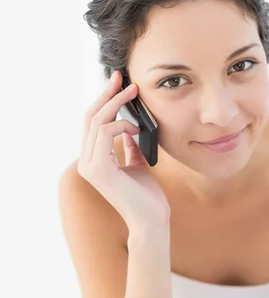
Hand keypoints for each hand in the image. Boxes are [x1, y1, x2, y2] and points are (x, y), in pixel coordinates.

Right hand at [77, 71, 170, 230]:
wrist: (152, 220)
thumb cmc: (147, 196)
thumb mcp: (137, 163)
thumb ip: (129, 145)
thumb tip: (128, 127)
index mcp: (93, 160)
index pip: (92, 123)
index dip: (104, 100)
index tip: (119, 84)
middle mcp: (86, 162)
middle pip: (90, 117)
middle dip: (107, 94)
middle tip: (122, 77)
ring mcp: (90, 166)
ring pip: (97, 122)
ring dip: (116, 103)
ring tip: (134, 93)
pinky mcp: (100, 170)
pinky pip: (105, 134)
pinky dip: (122, 124)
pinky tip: (136, 127)